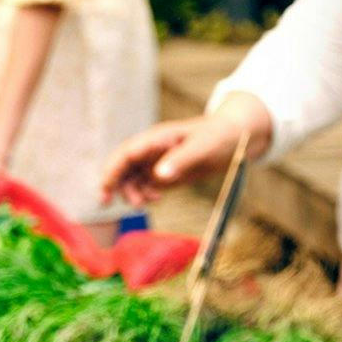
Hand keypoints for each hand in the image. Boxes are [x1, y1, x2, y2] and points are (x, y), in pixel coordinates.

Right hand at [101, 95, 271, 206]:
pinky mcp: (165, 171)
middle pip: (122, 166)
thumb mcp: (202, 148)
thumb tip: (158, 177)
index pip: (126, 154)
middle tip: (110, 204)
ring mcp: (157, 161)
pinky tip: (156, 199)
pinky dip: (145, 193)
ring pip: (131, 177)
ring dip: (131, 191)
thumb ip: (180, 161)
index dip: (112, 171)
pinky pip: (145, 183)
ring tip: (144, 203)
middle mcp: (152, 149)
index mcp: (156, 138)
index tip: (106, 189)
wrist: (236, 137)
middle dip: (114, 184)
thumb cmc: (219, 137)